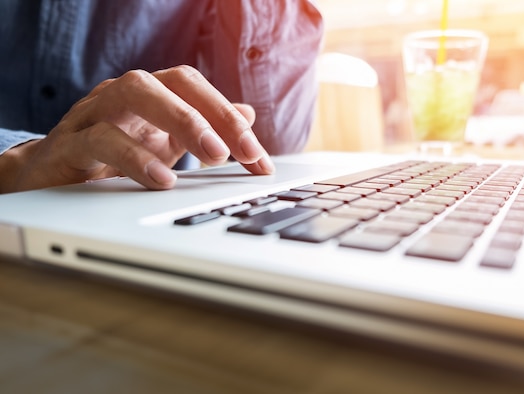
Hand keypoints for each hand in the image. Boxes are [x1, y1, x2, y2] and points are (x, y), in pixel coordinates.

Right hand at [0, 65, 274, 192]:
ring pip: (132, 95)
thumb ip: (205, 128)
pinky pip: (99, 140)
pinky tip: (161, 181)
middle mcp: (125, 95)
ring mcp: (95, 113)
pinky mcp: (69, 144)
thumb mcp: (165, 142)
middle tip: (238, 152)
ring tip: (211, 157)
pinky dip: (134, 158)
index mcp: (152, 95)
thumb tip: (248, 115)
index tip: (259, 161)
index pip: (196, 89)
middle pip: (170, 82)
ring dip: (180, 123)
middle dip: (211, 115)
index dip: (231, 118)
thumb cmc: (113, 154)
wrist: (51, 173)